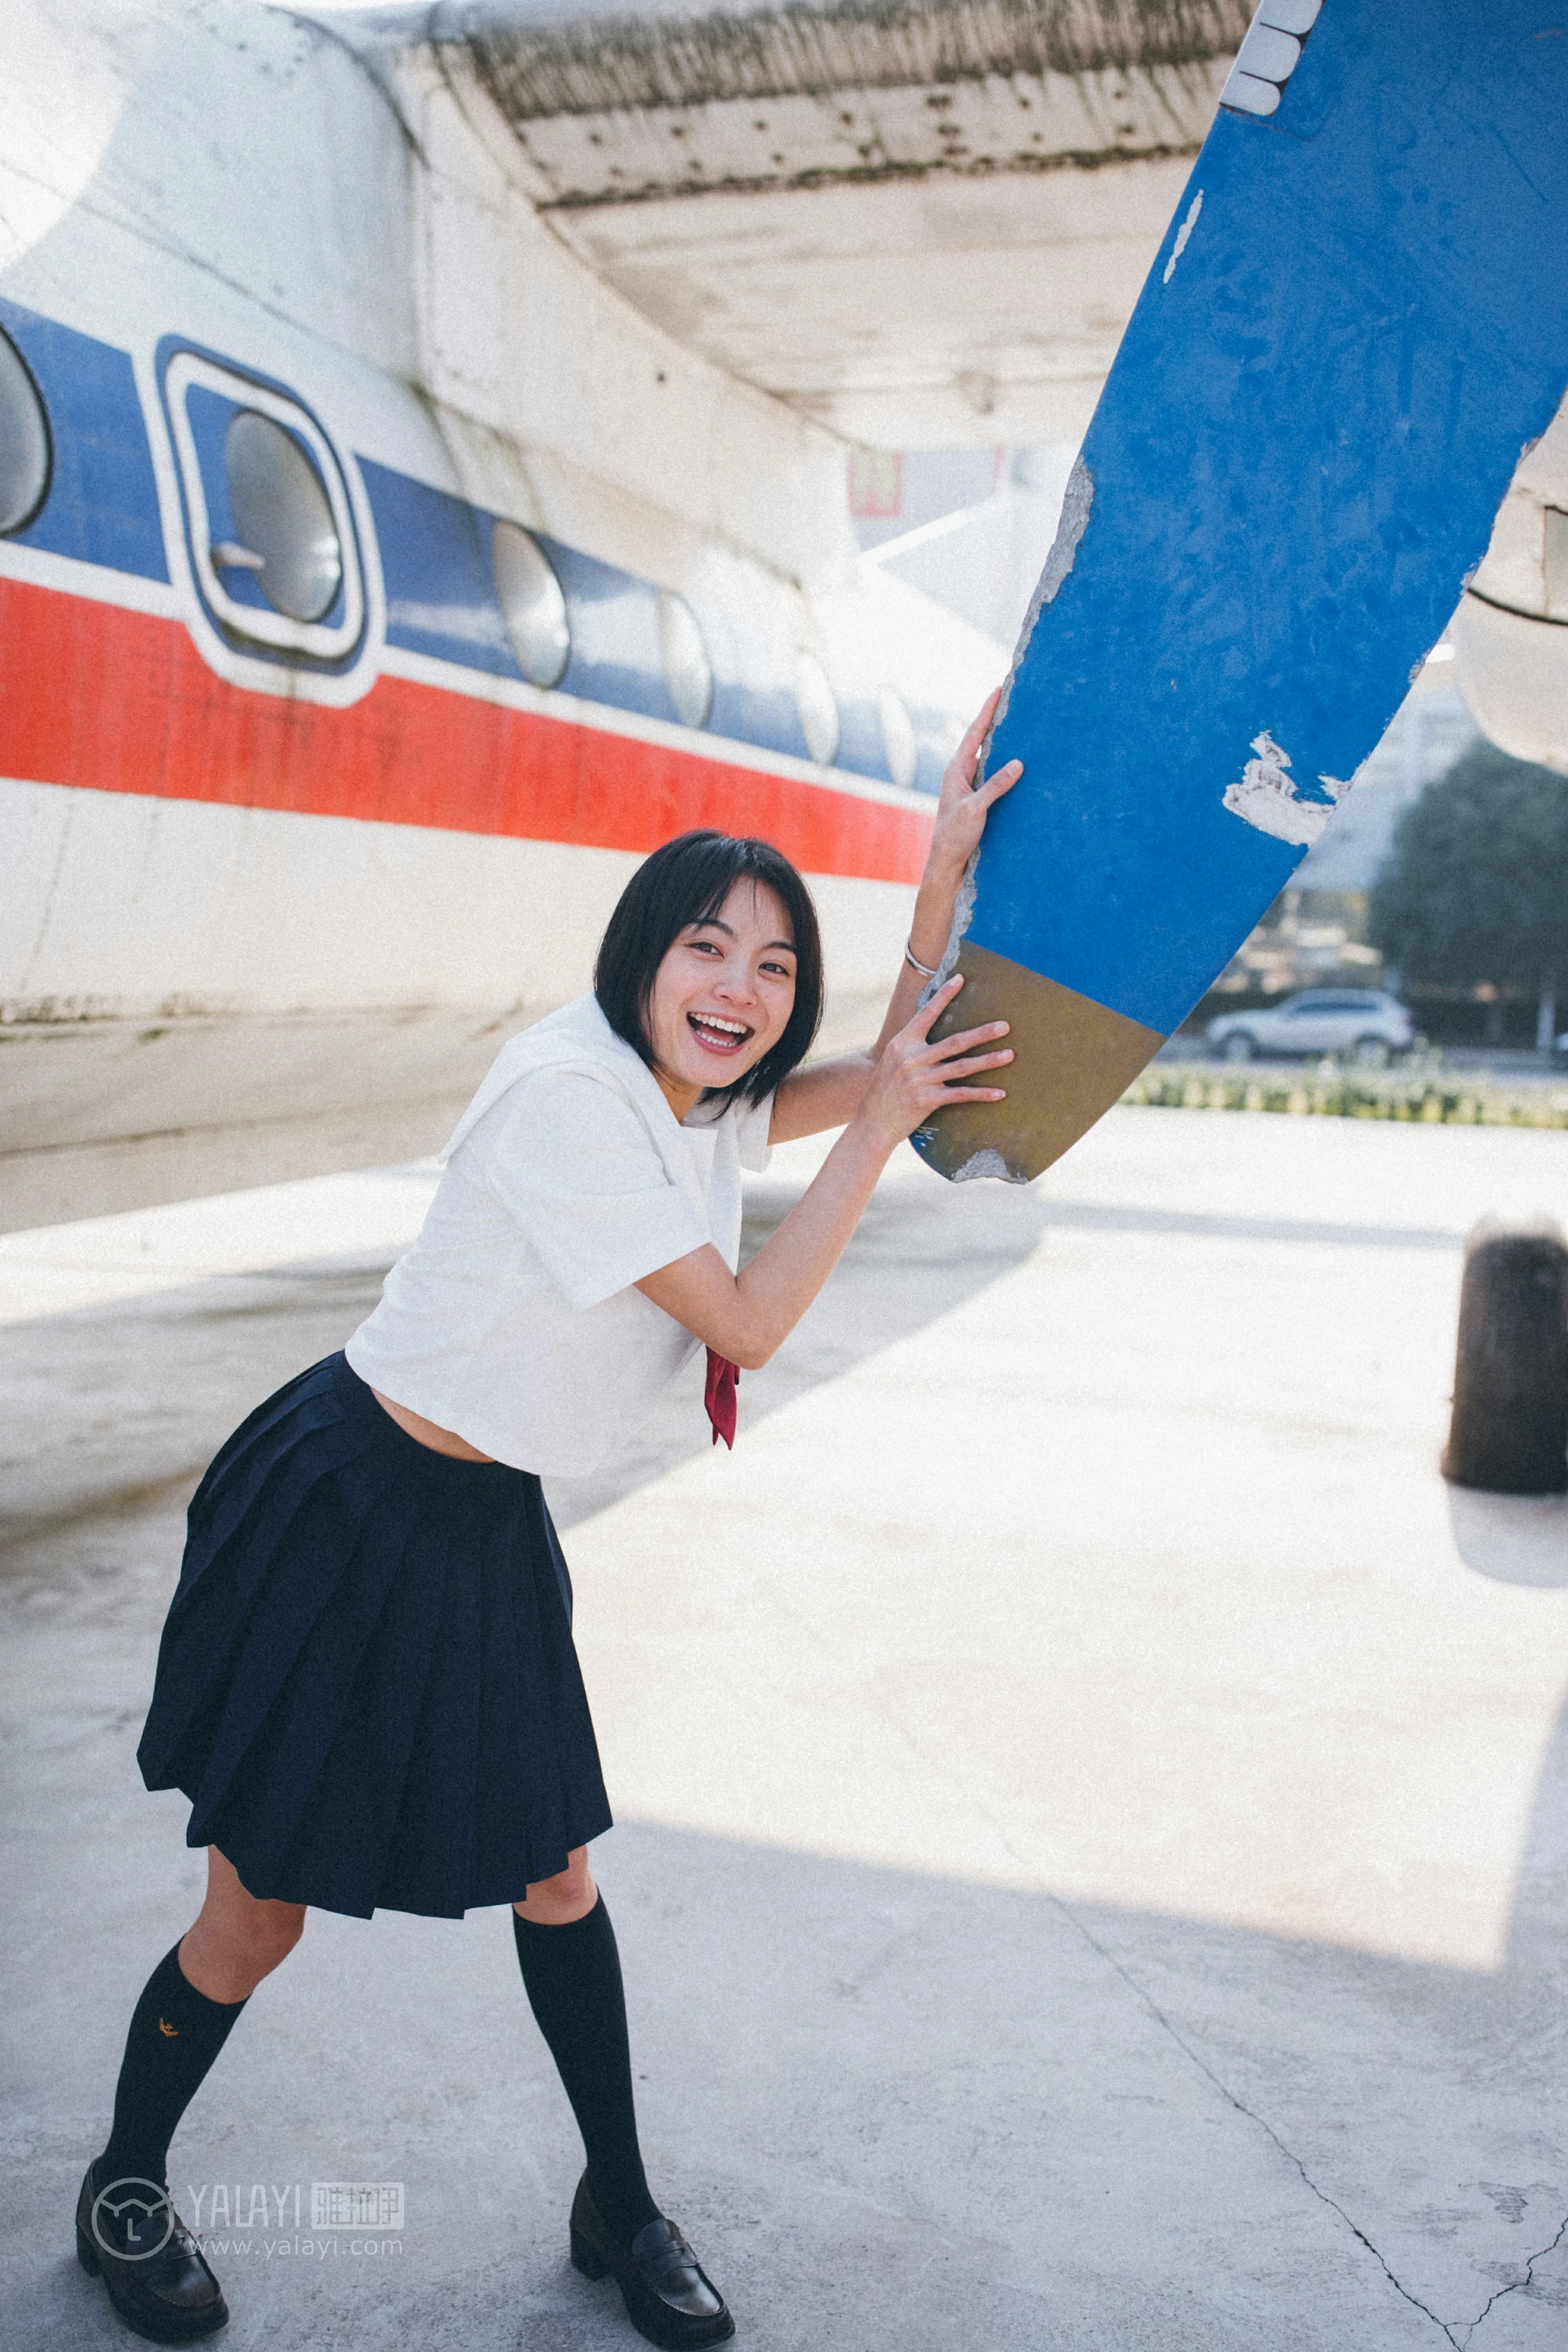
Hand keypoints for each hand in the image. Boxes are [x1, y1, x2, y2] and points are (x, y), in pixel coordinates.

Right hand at [853, 975, 1011, 1149]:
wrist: (872, 1124)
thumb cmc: (886, 1091)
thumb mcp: (893, 1061)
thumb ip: (913, 1047)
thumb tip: (936, 1033)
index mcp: (902, 1043)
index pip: (927, 1014)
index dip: (944, 996)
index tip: (961, 979)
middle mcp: (911, 1058)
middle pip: (954, 1041)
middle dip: (982, 1033)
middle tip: (1006, 1026)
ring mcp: (920, 1079)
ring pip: (962, 1067)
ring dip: (989, 1061)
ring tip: (1010, 1055)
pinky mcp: (927, 1100)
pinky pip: (960, 1094)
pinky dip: (981, 1094)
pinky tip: (1000, 1093)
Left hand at [926, 685, 1022, 882]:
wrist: (948, 864)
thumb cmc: (954, 837)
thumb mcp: (975, 810)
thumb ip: (995, 786)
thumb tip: (1018, 764)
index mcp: (956, 770)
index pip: (975, 734)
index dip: (987, 711)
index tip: (998, 691)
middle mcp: (963, 774)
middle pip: (984, 741)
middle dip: (998, 722)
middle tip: (1015, 703)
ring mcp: (972, 786)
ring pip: (992, 760)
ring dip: (1006, 746)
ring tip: (1024, 728)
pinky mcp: (980, 800)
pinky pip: (997, 777)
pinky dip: (1009, 769)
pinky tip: (1024, 765)